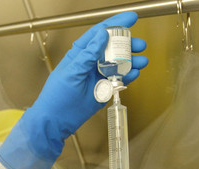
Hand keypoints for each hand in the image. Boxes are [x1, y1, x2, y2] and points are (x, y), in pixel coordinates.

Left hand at [30, 11, 147, 154]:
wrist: (56, 120)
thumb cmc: (57, 96)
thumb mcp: (72, 72)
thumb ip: (88, 54)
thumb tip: (101, 34)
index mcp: (80, 54)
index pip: (99, 33)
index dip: (115, 24)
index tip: (131, 18)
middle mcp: (90, 63)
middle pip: (113, 47)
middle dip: (128, 44)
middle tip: (139, 44)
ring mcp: (97, 76)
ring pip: (118, 63)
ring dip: (131, 61)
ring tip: (142, 60)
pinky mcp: (103, 89)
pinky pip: (119, 80)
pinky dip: (128, 76)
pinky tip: (135, 73)